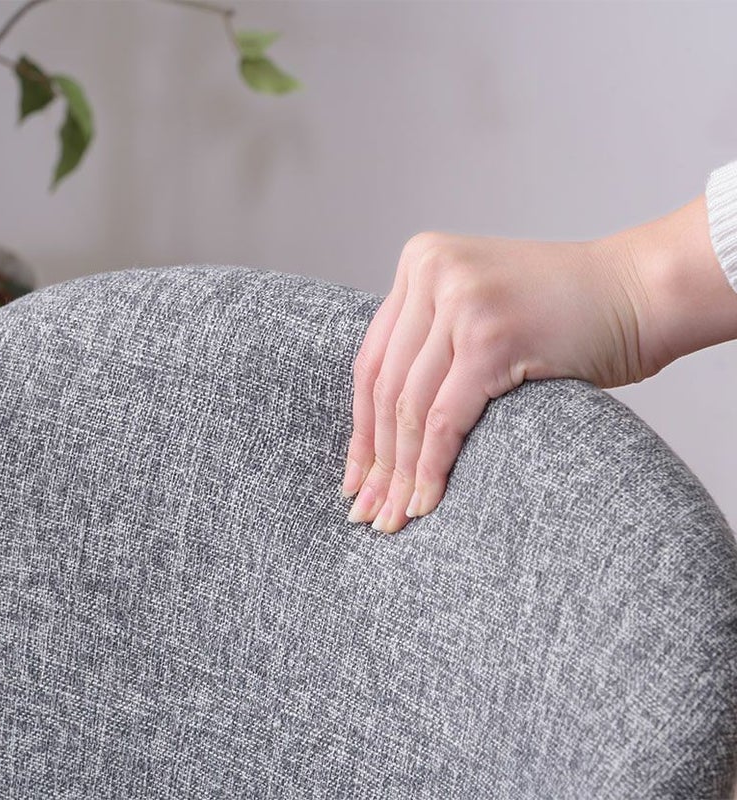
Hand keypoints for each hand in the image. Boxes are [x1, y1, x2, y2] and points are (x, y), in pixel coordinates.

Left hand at [341, 227, 659, 533]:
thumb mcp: (478, 310)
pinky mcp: (489, 338)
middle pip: (384, 388)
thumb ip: (430, 344)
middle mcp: (432, 272)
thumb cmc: (565, 314)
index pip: (372, 361)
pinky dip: (430, 468)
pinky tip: (423, 504)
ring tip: (392, 520)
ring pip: (409, 409)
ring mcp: (460, 302)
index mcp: (420, 260)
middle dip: (376, 460)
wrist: (641, 292)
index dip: (360, 429)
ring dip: (398, 474)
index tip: (356, 476)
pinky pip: (443, 420)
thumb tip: (380, 428)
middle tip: (366, 511)